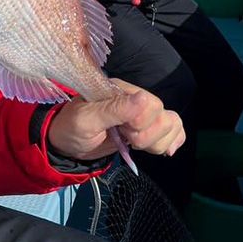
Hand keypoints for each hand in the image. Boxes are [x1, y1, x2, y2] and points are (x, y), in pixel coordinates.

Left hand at [47, 79, 184, 159]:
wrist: (68, 145)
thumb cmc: (72, 129)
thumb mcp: (86, 120)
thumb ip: (114, 109)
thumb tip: (143, 98)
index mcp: (121, 91)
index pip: (152, 104)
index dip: (141, 123)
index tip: (121, 130)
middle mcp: (136, 99)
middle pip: (164, 116)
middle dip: (146, 136)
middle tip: (125, 138)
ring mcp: (143, 115)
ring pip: (172, 124)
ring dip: (157, 142)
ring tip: (134, 144)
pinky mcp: (148, 130)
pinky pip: (175, 131)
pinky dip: (171, 143)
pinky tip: (158, 151)